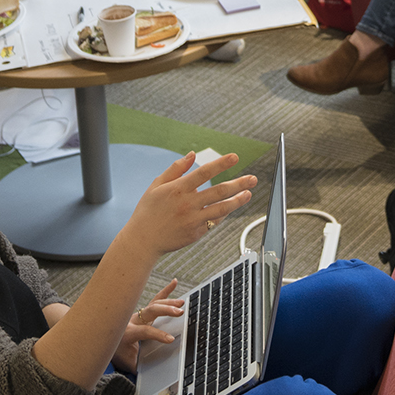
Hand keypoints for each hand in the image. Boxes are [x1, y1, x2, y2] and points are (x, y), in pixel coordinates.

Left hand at [114, 280, 185, 372]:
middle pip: (149, 311)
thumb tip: (151, 371)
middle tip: (180, 313)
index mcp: (126, 333)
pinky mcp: (141, 313)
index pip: (144, 331)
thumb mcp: (126, 364)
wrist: (101, 341)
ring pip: (153, 304)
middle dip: (165, 310)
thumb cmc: (116, 355)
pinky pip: (154, 300)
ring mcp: (136, 314)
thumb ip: (138, 366)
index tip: (171, 339)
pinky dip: (165, 291)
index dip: (158, 334)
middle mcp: (131, 321)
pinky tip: (174, 282)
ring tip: (181, 304)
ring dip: (168, 302)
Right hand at [122, 152, 255, 255]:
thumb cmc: (149, 210)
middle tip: (252, 178)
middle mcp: (187, 204)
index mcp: (178, 188)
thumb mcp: (157, 185)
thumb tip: (193, 154)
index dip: (221, 164)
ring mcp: (193, 220)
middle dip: (239, 183)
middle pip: (219, 191)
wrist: (142, 240)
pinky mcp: (196, 233)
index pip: (204, 172)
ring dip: (238, 201)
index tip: (235, 157)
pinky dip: (224, 213)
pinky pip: (215, 221)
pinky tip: (232, 206)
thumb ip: (176, 169)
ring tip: (249, 193)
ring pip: (222, 209)